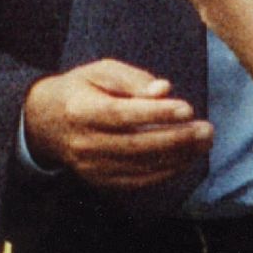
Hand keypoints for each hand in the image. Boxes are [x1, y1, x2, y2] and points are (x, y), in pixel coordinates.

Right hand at [23, 57, 212, 189]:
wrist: (45, 122)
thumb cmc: (82, 89)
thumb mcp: (101, 72)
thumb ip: (133, 79)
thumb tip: (165, 90)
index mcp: (80, 110)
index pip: (121, 114)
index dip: (156, 113)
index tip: (188, 108)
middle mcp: (83, 142)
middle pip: (135, 145)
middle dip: (176, 139)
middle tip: (207, 130)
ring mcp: (90, 166)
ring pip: (140, 166)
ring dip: (178, 157)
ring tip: (204, 143)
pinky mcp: (99, 181)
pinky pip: (137, 181)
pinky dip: (165, 172)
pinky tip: (186, 159)